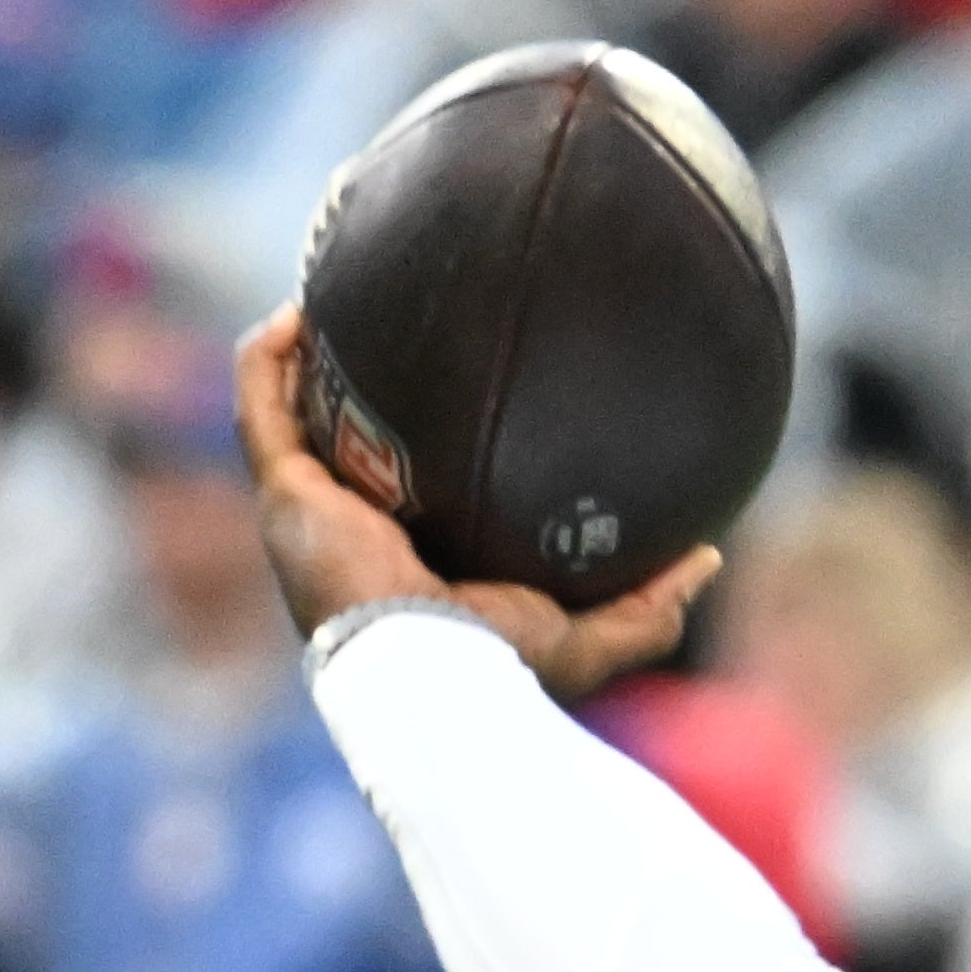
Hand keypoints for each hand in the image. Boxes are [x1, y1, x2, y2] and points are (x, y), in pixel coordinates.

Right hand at [232, 310, 719, 702]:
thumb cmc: (499, 668)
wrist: (428, 673)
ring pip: (288, 421)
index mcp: (408, 566)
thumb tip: (709, 557)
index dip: (420, 450)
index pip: (411, 496)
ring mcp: (307, 513)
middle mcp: (350, 536)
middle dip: (351, 395)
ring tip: (326, 298)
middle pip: (342, 450)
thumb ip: (648, 604)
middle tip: (390, 331)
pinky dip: (269, 361)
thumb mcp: (589, 637)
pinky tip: (300, 310)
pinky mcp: (282, 492)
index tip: (457, 396)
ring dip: (299, 363)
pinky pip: (261, 408)